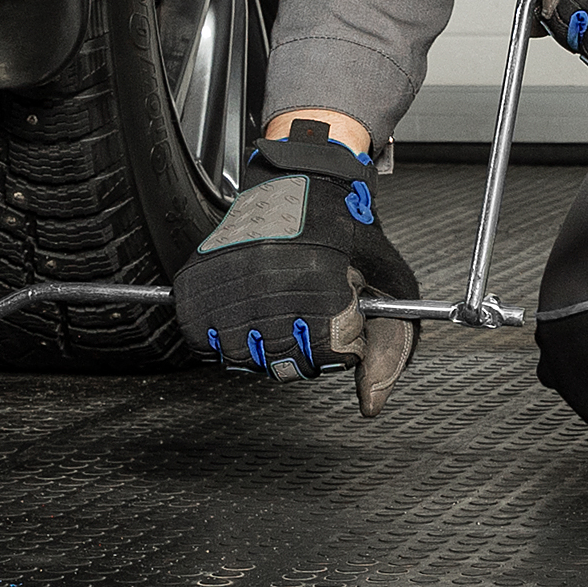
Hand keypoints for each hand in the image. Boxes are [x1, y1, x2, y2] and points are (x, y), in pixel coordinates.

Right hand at [173, 120, 419, 415]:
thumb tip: (369, 405)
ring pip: (241, 359)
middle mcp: (268, 282)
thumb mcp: (389, 283)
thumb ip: (388, 350)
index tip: (343, 321)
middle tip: (308, 324)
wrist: (303, 182)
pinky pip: (201, 342)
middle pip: (284, 364)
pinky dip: (218, 340)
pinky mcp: (198, 281)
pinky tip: (240, 320)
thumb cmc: (347, 234)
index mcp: (319, 281)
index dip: (343, 345)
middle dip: (303, 354)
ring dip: (260, 350)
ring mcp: (229, 281)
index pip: (330, 355)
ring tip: (274, 321)